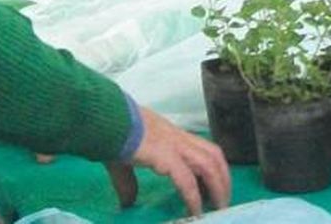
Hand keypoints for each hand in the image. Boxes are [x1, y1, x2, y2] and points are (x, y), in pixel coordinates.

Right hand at [111, 105, 230, 213]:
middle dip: (223, 179)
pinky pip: (187, 180)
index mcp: (172, 136)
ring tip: (219, 208)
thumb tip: (126, 202)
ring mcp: (174, 145)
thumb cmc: (113, 134)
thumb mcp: (124, 161)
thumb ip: (128, 183)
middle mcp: (179, 138)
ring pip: (209, 164)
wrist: (106, 119)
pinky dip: (194, 197)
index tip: (215, 189)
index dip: (214, 168)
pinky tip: (195, 211)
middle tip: (224, 202)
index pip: (204, 149)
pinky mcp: (165, 156)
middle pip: (214, 155)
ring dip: (217, 187)